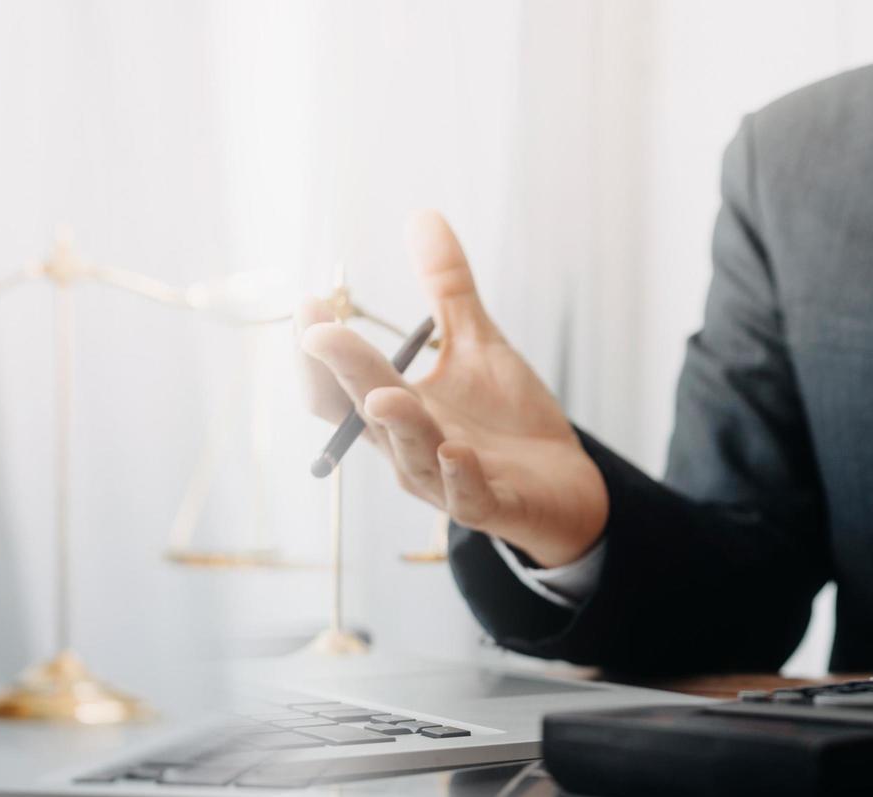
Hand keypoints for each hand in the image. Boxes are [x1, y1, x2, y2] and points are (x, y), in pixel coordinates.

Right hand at [300, 211, 607, 565]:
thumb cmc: (507, 421)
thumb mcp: (476, 344)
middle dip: (342, 371)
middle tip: (321, 332)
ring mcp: (445, 480)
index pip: (338, 386)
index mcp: (395, 410)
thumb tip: (421, 216)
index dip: (319, 351)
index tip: (310, 303)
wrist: (563, 486)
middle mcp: (407, 448)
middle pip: (362, 412)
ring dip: (400, 425)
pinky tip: (455, 451)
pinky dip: (458, 476)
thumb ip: (446, 288)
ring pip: (412, 455)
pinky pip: (467, 496)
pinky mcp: (491, 505)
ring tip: (386, 394)